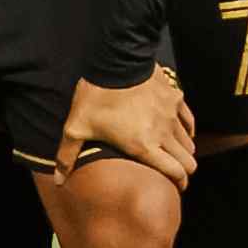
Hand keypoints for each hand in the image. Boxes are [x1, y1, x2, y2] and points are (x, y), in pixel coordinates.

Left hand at [62, 66, 195, 185]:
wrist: (116, 60)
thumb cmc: (96, 96)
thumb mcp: (77, 126)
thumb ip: (68, 156)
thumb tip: (58, 180)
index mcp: (144, 146)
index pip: (176, 173)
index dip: (179, 183)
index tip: (175, 187)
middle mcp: (163, 133)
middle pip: (189, 162)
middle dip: (185, 171)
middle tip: (175, 174)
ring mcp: (171, 115)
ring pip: (189, 142)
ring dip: (183, 151)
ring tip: (173, 154)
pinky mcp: (175, 98)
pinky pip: (189, 120)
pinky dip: (186, 130)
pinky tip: (178, 131)